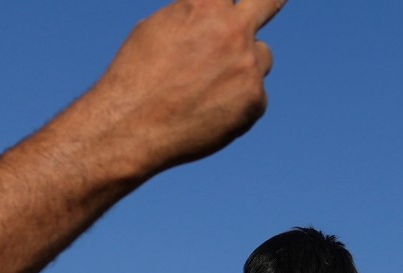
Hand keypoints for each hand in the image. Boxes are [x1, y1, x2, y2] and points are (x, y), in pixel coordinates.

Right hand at [91, 0, 281, 172]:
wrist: (128, 129)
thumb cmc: (134, 79)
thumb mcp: (156, 29)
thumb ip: (194, 18)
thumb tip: (212, 16)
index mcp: (205, 5)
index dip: (229, 3)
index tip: (234, 5)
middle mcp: (232, 29)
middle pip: (270, 0)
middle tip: (274, 1)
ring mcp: (247, 65)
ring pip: (261, 57)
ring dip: (244, 66)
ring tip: (207, 89)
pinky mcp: (255, 101)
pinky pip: (254, 96)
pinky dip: (236, 104)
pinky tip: (205, 114)